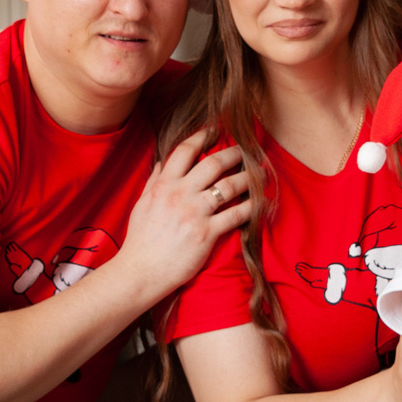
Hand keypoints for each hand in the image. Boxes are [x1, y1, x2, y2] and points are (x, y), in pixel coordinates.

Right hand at [116, 131, 250, 294]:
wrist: (141, 272)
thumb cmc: (140, 240)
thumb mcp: (142, 204)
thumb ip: (154, 181)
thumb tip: (162, 161)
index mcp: (163, 185)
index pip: (184, 151)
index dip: (202, 136)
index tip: (215, 129)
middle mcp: (180, 194)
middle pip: (213, 163)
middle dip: (234, 153)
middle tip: (246, 149)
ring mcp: (194, 213)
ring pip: (229, 186)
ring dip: (249, 177)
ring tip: (260, 173)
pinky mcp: (207, 234)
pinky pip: (236, 215)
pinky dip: (252, 207)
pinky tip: (261, 202)